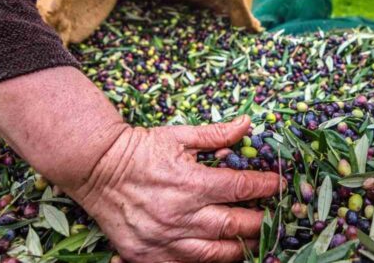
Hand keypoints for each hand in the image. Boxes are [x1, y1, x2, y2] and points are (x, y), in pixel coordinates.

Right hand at [67, 115, 282, 262]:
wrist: (95, 168)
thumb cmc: (140, 150)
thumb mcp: (178, 136)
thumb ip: (216, 134)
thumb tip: (248, 124)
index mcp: (190, 183)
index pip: (241, 188)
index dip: (264, 186)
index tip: (277, 184)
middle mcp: (180, 214)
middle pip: (234, 225)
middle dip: (259, 222)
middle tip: (272, 217)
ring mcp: (163, 239)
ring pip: (214, 254)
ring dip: (239, 248)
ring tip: (253, 241)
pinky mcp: (147, 255)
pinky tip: (218, 255)